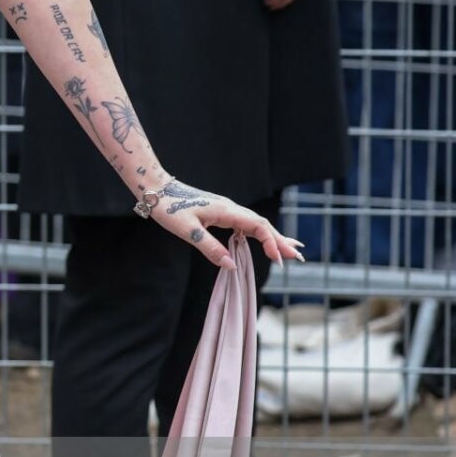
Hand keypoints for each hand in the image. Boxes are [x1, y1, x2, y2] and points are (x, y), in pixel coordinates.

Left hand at [140, 178, 305, 271]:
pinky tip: (264, 241)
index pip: (257, 226)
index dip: (271, 242)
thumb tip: (231, 266)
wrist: (157, 190)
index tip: (279, 259)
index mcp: (226, 210)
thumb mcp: (187, 231)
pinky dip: (259, 233)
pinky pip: (245, 224)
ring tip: (290, 251)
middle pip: (262, 225)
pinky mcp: (221, 213)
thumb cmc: (169, 208)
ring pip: (256, 224)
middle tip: (298, 257)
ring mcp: (227, 210)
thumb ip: (210, 248)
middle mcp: (230, 208)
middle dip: (281, 241)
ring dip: (273, 237)